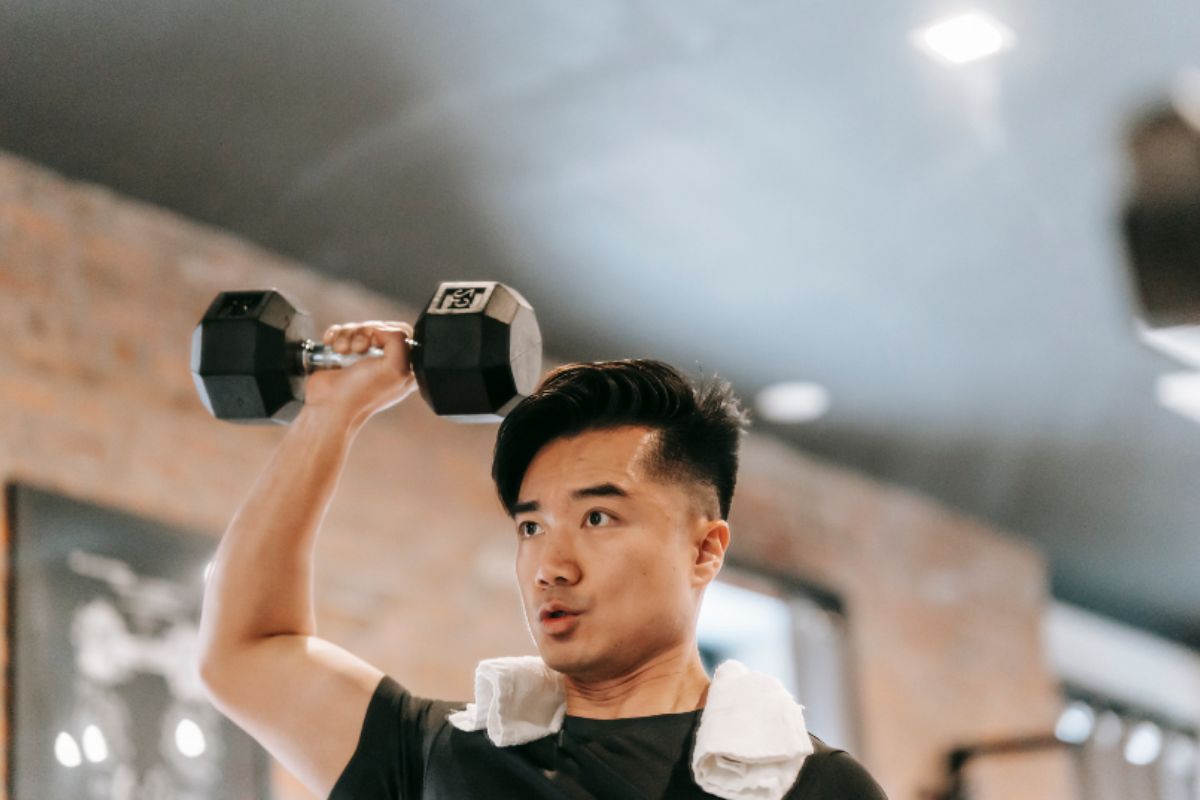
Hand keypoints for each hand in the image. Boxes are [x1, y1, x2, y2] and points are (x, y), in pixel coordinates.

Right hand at [302, 321, 417, 426]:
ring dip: (348, 336)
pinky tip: (334, 348)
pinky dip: (336, 336)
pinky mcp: (344, 354)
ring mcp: (364, 357)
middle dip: (365, 334)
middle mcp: (385, 361)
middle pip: (379, 327)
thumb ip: (399, 341)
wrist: (329, 405)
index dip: (389, 331)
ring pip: (359, 328)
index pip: (404, 332)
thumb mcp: (394, 368)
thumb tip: (382, 329)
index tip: (377, 342)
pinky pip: (341, 331)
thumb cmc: (362, 393)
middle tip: (359, 350)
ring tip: (343, 352)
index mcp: (405, 366)